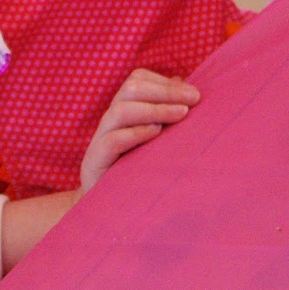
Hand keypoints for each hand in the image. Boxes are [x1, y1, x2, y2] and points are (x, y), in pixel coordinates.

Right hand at [79, 69, 200, 191]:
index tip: (194, 95)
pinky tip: (156, 134)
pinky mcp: (95, 162)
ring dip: (154, 109)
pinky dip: (135, 133)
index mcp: (122, 111)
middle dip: (165, 92)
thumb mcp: (153, 140)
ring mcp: (100, 140)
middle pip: (130, 89)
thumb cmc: (136, 171)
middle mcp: (110, 121)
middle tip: (193, 101)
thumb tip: (182, 83)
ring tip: (180, 115)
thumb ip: (164, 113)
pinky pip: (111, 140)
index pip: (137, 81)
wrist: (107, 208)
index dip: (165, 83)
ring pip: (120, 110)